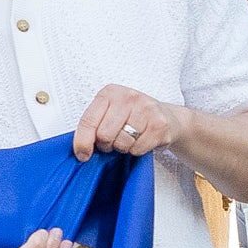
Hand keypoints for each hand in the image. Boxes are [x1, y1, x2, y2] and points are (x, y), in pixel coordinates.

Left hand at [72, 86, 187, 162]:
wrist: (165, 115)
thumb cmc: (132, 115)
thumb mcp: (109, 112)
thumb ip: (94, 125)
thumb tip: (81, 150)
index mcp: (109, 93)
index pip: (88, 121)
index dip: (82, 142)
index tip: (82, 155)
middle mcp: (128, 97)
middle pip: (104, 134)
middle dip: (106, 145)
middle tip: (113, 141)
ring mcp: (146, 108)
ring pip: (122, 143)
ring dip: (122, 148)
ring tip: (129, 138)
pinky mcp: (160, 123)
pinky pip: (138, 148)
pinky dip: (137, 150)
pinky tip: (141, 140)